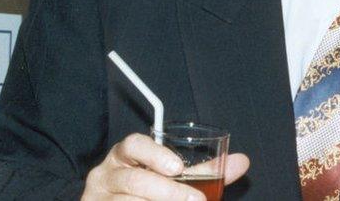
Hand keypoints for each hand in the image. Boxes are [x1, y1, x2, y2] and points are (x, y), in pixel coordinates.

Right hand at [82, 133, 249, 199]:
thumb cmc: (148, 190)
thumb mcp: (172, 177)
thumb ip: (203, 171)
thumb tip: (242, 161)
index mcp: (124, 155)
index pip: (133, 144)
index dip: (155, 154)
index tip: (177, 167)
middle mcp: (106, 173)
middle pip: (135, 179)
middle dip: (168, 192)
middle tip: (196, 200)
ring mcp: (98, 197)